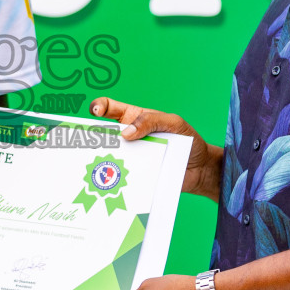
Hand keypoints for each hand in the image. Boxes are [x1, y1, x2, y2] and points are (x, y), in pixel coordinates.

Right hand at [90, 96, 220, 200]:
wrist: (201, 170)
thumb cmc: (189, 140)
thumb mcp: (173, 123)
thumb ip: (151, 121)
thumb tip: (126, 132)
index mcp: (134, 118)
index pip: (109, 108)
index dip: (99, 106)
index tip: (96, 111)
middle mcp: (129, 137)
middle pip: (103, 134)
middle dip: (91, 136)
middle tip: (87, 141)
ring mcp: (131, 157)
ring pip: (108, 157)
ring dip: (101, 160)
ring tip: (97, 163)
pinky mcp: (134, 175)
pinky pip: (120, 177)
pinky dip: (113, 179)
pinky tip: (111, 183)